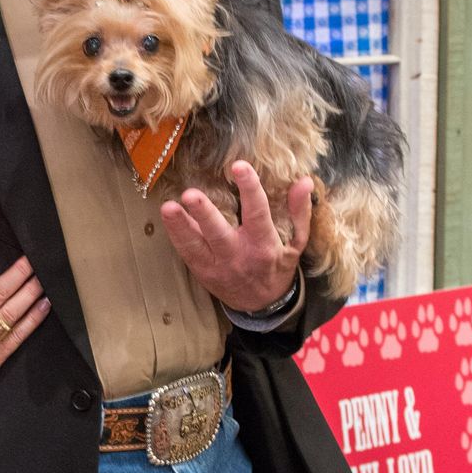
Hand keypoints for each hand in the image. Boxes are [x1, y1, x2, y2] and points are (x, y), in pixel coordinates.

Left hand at [160, 161, 311, 311]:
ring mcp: (217, 266)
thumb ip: (299, 212)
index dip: (250, 189)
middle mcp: (239, 256)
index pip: (257, 214)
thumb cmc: (278, 267)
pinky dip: (176, 234)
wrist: (262, 305)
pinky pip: (186, 253)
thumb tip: (304, 181)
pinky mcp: (202, 272)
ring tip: (168, 207)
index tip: (239, 166)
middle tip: (191, 194)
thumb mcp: (296, 243)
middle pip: (219, 234)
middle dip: (204, 214)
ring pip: (196, 246)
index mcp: (264, 246)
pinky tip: (167, 216)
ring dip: (180, 226)